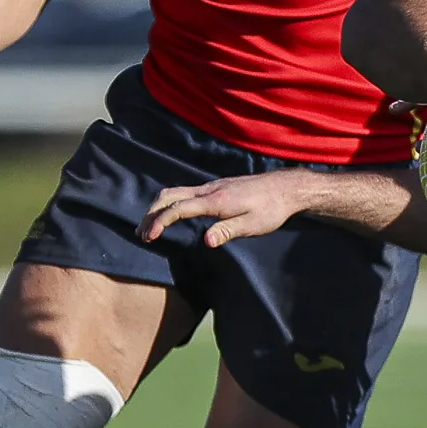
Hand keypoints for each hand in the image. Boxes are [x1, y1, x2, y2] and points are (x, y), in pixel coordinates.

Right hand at [140, 172, 313, 247]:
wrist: (286, 188)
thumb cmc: (271, 209)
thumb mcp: (253, 225)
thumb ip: (227, 231)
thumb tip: (206, 241)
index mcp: (216, 201)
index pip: (179, 209)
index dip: (161, 222)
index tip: (149, 237)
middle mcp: (209, 190)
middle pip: (170, 196)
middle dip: (151, 214)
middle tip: (140, 234)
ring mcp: (212, 186)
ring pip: (176, 192)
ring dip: (159, 207)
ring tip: (149, 225)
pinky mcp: (216, 187)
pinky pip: (186, 192)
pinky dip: (170, 202)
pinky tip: (170, 214)